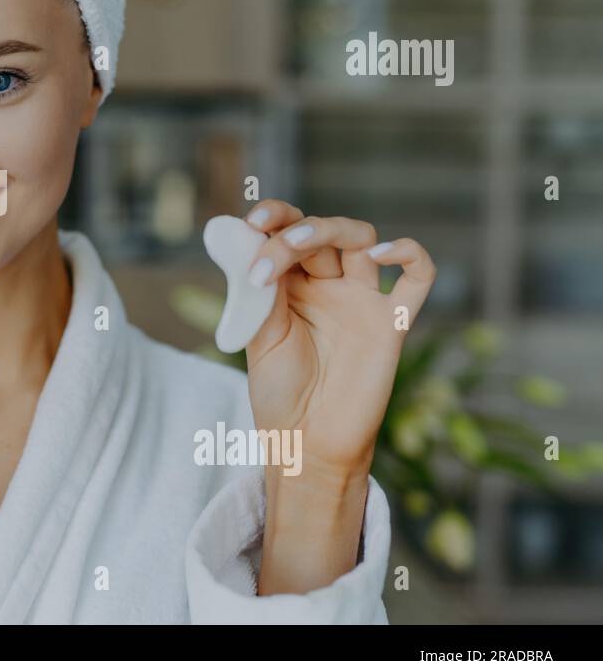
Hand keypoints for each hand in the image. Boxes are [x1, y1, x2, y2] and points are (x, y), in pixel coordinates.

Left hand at [242, 199, 436, 479]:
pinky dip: (410, 252)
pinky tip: (382, 252)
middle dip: (290, 234)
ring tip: (297, 244)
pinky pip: (418, 278)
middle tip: (265, 260)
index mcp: (290, 285)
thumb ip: (258, 292)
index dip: (274, 217)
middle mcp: (327, 285)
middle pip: (319, 232)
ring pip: (361, 238)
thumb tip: (242, 239)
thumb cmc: (279, 393)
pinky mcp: (391, 324)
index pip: (286, 231)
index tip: (252, 221)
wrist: (307, 444)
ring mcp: (361, 301)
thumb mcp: (258, 337)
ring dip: (330, 229)